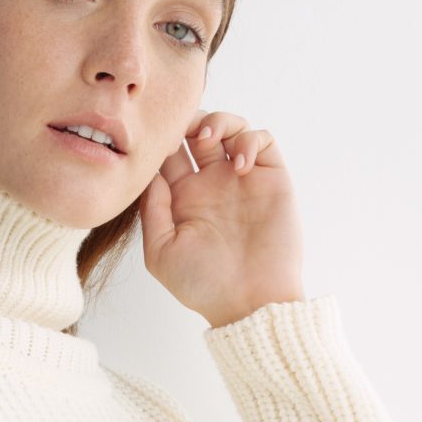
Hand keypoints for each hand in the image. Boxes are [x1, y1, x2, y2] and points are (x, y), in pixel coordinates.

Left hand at [138, 115, 305, 327]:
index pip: (169, 153)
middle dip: (187, 120)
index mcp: (183, 198)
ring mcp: (242, 179)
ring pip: (230, 127)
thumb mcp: (161, 252)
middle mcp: (212, 183)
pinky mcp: (272, 178)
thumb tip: (149, 172)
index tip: (153, 142)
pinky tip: (239, 164)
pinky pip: (262, 140)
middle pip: (197, 130)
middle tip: (180, 128)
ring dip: (218, 121)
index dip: (160, 139)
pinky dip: (250, 139)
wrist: (250, 301)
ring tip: (208, 138)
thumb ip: (151, 209)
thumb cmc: (203, 285)